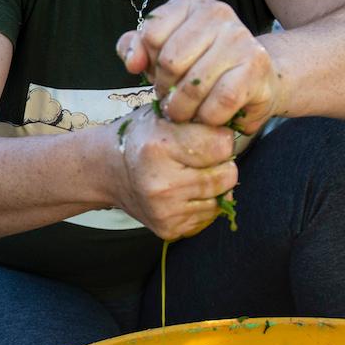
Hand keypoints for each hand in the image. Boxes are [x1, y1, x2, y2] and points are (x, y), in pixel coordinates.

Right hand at [106, 105, 238, 240]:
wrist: (107, 171)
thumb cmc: (142, 138)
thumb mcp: (164, 115)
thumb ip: (198, 117)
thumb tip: (237, 127)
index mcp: (159, 147)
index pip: (223, 145)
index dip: (220, 138)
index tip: (208, 136)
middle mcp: (161, 183)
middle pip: (228, 175)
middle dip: (221, 164)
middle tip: (202, 158)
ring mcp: (165, 210)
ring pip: (221, 198)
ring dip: (213, 186)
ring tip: (191, 174)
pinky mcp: (168, 229)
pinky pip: (209, 216)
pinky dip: (203, 203)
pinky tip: (185, 192)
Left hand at [116, 0, 284, 133]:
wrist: (255, 81)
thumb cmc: (201, 66)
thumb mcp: (161, 52)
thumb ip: (136, 48)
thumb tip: (132, 62)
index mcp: (190, 1)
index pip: (151, 35)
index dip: (150, 65)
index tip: (160, 77)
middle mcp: (217, 11)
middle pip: (170, 61)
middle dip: (166, 90)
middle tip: (172, 101)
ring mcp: (240, 36)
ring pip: (193, 84)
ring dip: (185, 110)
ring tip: (187, 113)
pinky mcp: (256, 64)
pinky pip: (220, 100)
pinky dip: (208, 117)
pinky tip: (208, 117)